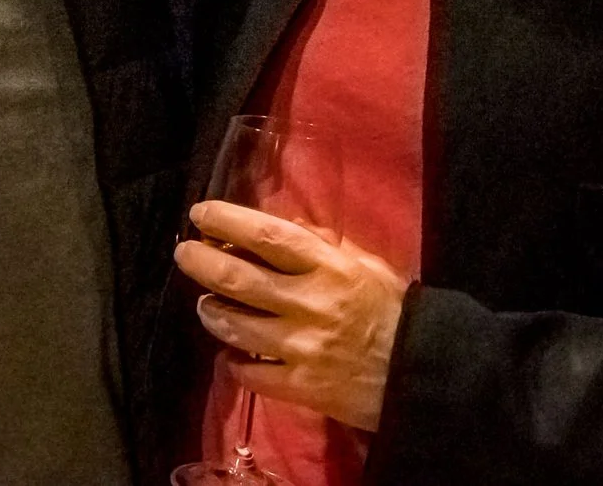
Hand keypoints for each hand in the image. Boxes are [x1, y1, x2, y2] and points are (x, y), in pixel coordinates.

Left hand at [171, 201, 406, 432]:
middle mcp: (309, 303)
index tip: (200, 214)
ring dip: (211, 312)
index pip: (266, 237)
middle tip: (184, 254)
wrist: (418, 373)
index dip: (227, 221)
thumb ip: (322, 245)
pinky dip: (233, 360)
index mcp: (328, 267)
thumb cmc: (392, 311)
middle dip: (200, 262)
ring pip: (234, 326)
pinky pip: (249, 372)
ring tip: (207, 304)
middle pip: (237, 279)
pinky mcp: (299, 387)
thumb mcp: (365, 264)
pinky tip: (232, 352)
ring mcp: (301, 348)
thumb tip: (279, 227)